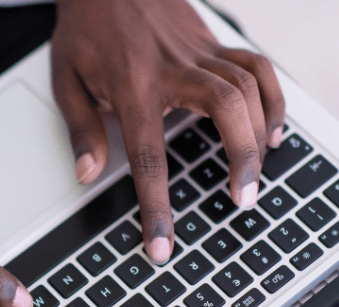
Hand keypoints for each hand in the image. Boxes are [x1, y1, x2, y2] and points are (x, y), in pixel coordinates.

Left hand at [51, 0, 284, 263]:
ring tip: (256, 176)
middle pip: (225, 110)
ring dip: (260, 133)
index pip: (147, 157)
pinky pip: (255, 66)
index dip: (156, 207)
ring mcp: (198, 52)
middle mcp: (172, 68)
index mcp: (131, 86)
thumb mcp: (66, 79)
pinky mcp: (212, 41)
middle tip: (242, 200)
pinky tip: (272, 129)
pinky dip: (272, 98)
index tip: (162, 245)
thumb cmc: (84, 28)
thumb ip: (81, 128)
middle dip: (241, 159)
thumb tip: (88, 174)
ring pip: (248, 86)